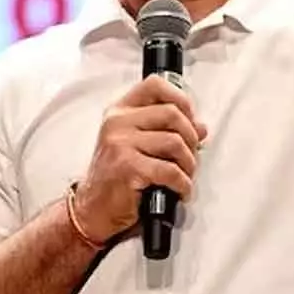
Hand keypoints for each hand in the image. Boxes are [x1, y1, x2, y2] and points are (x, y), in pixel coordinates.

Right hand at [73, 74, 207, 244]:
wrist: (93, 208)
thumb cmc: (116, 176)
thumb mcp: (137, 145)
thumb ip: (166, 131)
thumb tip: (201, 128)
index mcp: (120, 111)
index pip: (155, 85)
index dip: (180, 99)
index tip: (190, 119)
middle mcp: (117, 122)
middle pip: (172, 113)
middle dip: (191, 137)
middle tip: (191, 155)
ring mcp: (120, 143)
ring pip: (174, 142)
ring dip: (189, 163)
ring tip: (185, 175)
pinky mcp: (127, 167)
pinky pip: (170, 170)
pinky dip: (182, 183)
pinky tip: (180, 190)